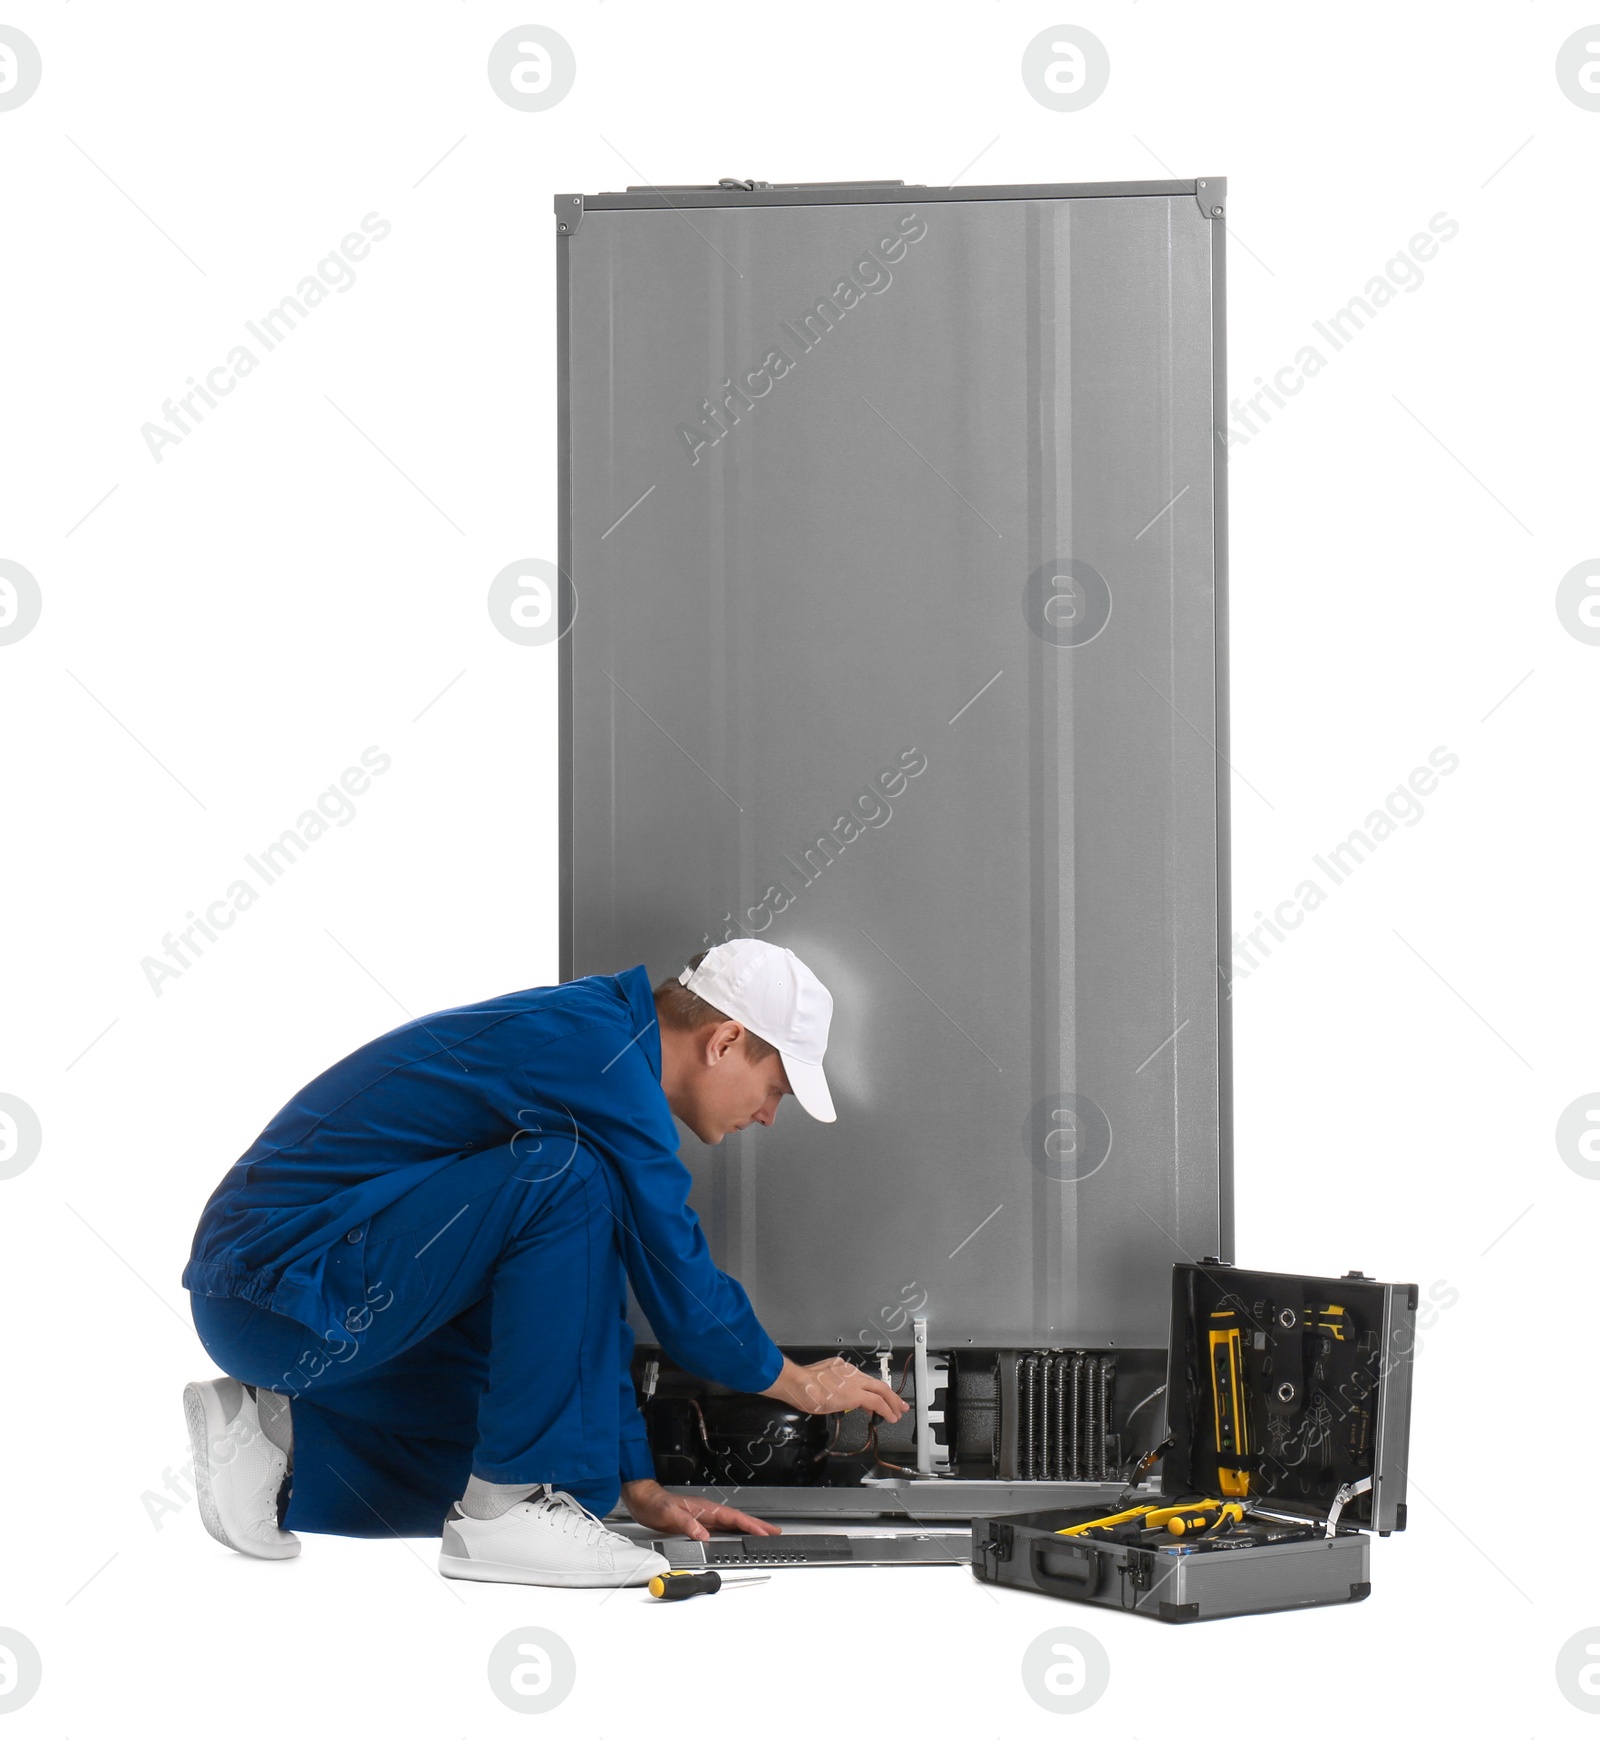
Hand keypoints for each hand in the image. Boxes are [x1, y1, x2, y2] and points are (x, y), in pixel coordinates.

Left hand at [621, 1478, 780, 1540]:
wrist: (644, 1500)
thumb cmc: (655, 1504)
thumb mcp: (670, 1514)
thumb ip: (687, 1524)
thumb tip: (704, 1535)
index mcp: (705, 1508)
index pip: (733, 1517)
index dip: (751, 1524)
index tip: (765, 1531)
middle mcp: (708, 1512)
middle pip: (738, 1519)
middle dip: (758, 1525)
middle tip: (774, 1532)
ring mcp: (705, 1516)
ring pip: (732, 1524)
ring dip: (749, 1529)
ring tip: (763, 1534)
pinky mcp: (699, 1522)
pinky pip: (723, 1528)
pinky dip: (735, 1532)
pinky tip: (738, 1537)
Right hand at [761, 1355, 909, 1422]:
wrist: (797, 1382)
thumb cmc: (801, 1383)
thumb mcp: (817, 1379)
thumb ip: (829, 1384)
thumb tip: (832, 1395)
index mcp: (841, 1367)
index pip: (864, 1380)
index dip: (874, 1391)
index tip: (879, 1399)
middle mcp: (851, 1372)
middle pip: (877, 1383)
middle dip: (891, 1395)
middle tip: (900, 1404)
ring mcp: (854, 1382)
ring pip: (881, 1390)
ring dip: (892, 1403)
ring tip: (897, 1413)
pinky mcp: (854, 1394)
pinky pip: (877, 1402)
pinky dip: (886, 1409)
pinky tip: (890, 1417)